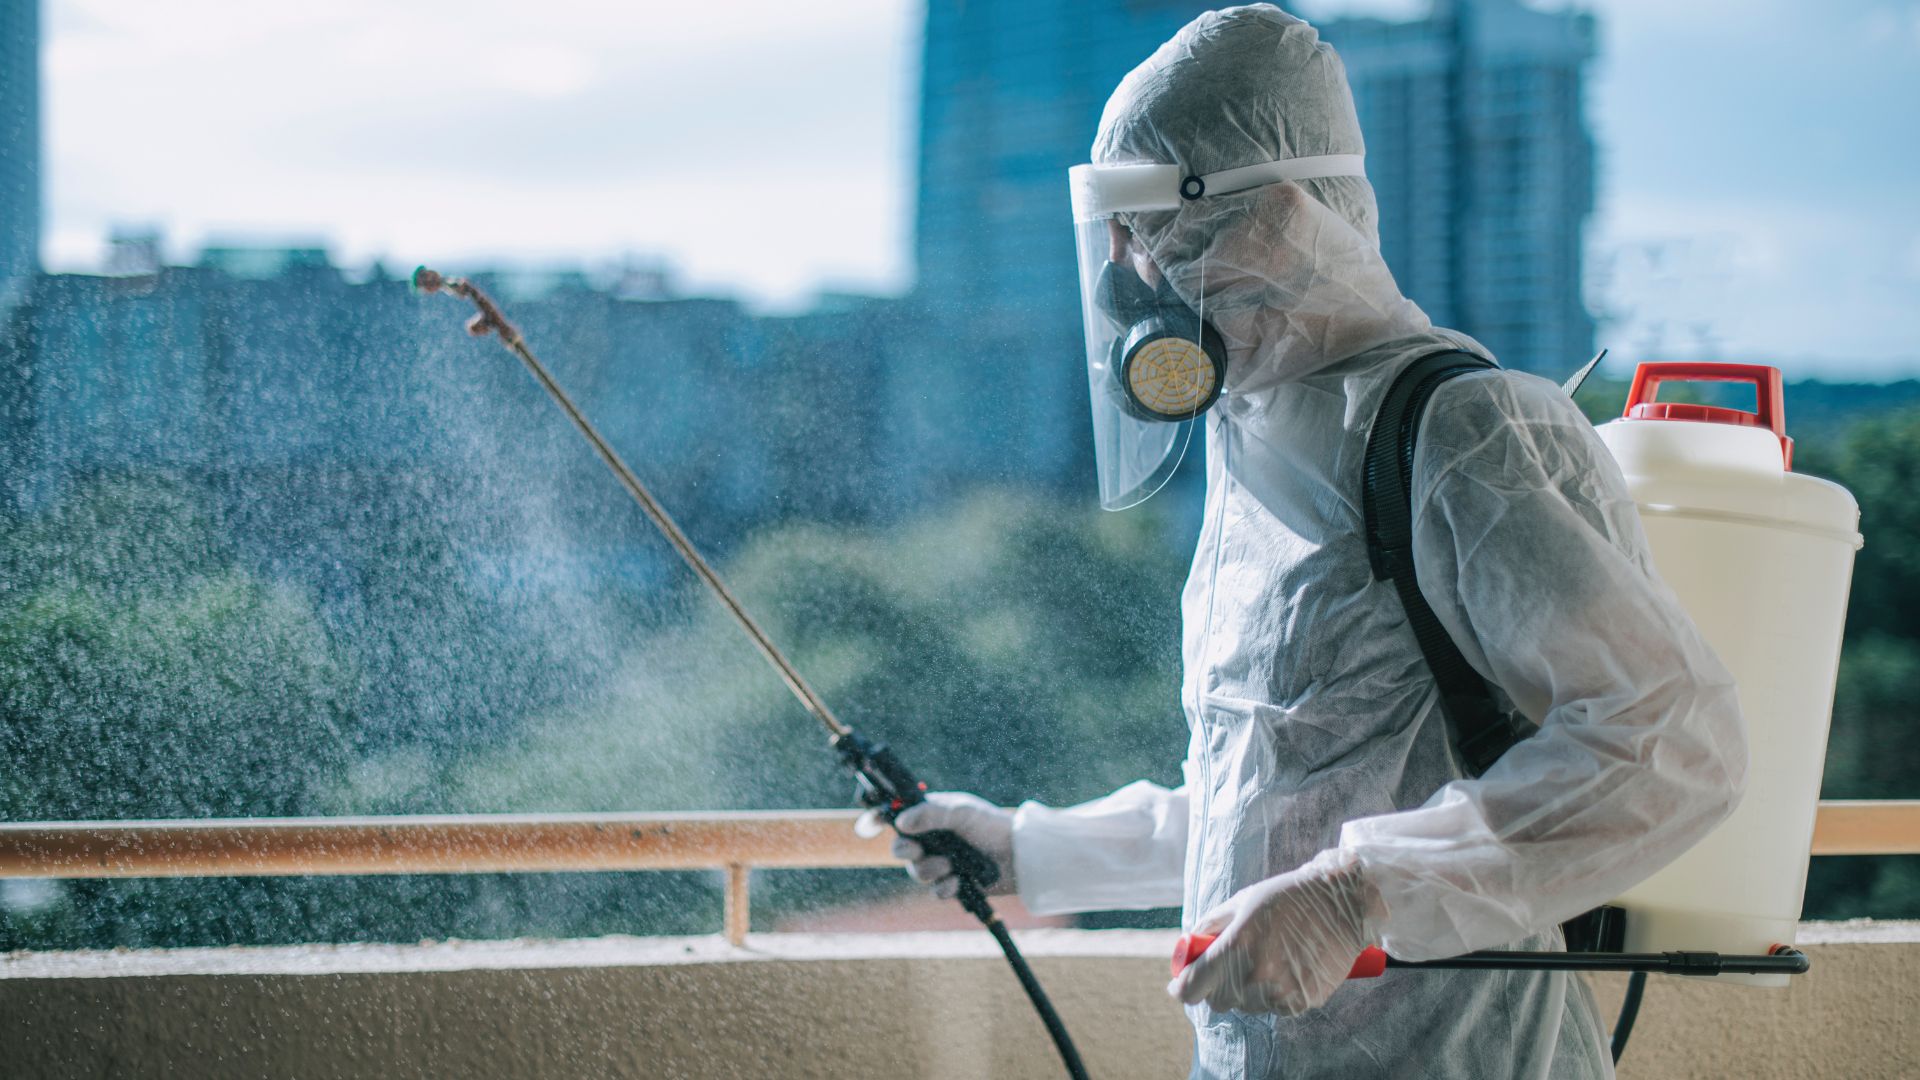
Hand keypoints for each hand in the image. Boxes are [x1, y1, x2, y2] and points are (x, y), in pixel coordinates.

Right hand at [857, 791, 1015, 898]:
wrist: (1019, 856)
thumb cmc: (991, 826)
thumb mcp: (962, 812)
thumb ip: (931, 814)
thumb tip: (900, 821)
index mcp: (930, 816)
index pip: (895, 816)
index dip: (877, 820)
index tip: (867, 826)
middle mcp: (931, 839)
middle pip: (899, 848)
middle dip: (905, 850)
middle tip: (914, 849)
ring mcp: (940, 862)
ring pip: (916, 872)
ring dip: (932, 869)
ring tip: (951, 865)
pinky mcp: (951, 883)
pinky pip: (935, 891)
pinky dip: (945, 887)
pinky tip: (958, 881)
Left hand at [1168, 848, 1384, 1015]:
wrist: (1342, 905)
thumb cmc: (1287, 897)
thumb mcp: (1242, 900)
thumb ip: (1210, 925)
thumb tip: (1188, 946)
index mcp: (1236, 946)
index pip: (1192, 987)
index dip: (1180, 987)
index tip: (1178, 984)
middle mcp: (1255, 975)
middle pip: (1216, 1001)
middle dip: (1216, 985)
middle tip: (1229, 964)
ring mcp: (1280, 993)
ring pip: (1246, 1006)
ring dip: (1246, 990)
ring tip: (1267, 959)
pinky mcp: (1301, 1003)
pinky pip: (1273, 1007)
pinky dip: (1273, 994)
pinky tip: (1287, 968)